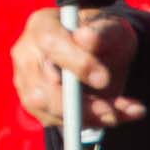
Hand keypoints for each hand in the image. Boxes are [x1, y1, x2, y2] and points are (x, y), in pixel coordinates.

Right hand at [11, 6, 144, 128]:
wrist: (104, 56)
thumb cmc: (105, 38)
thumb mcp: (114, 29)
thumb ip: (104, 32)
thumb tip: (87, 38)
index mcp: (42, 26)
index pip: (51, 44)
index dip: (76, 64)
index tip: (104, 78)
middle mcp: (27, 55)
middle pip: (42, 89)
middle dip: (81, 105)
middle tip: (113, 110)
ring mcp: (27, 83)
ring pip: (50, 111)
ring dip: (90, 118)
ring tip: (122, 112)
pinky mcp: (37, 107)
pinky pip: (60, 123)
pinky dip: (93, 123)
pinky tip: (117, 114)